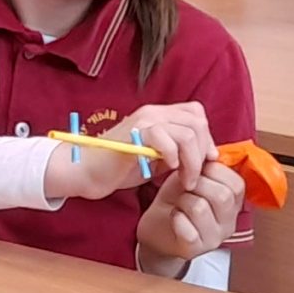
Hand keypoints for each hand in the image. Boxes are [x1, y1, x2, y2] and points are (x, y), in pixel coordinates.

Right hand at [44, 101, 214, 203]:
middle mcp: (153, 112)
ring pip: (187, 132)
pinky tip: (167, 170)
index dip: (207, 138)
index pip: (196, 114)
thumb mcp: (154, 156)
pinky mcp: (135, 133)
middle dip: (203, 153)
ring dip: (192, 161)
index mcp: (159, 115)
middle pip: (197, 122)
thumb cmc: (119, 167)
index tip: (205, 163)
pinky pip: (166, 139)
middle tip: (194, 177)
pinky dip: (174, 157)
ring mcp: (144, 120)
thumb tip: (203, 156)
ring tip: (186, 180)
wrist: (86, 170)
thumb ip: (175, 151)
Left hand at [138, 149, 244, 269]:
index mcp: (233, 203)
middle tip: (186, 188)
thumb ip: (206, 165)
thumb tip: (211, 151)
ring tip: (179, 204)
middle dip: (197, 184)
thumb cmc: (177, 198)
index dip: (212, 170)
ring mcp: (214, 239)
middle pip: (222, 196)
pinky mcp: (195, 249)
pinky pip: (186, 227)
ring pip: (200, 207)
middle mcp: (229, 223)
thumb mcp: (193, 175)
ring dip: (183, 200)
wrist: (158, 227)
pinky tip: (174, 219)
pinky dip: (175, 218)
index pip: (236, 183)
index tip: (197, 172)